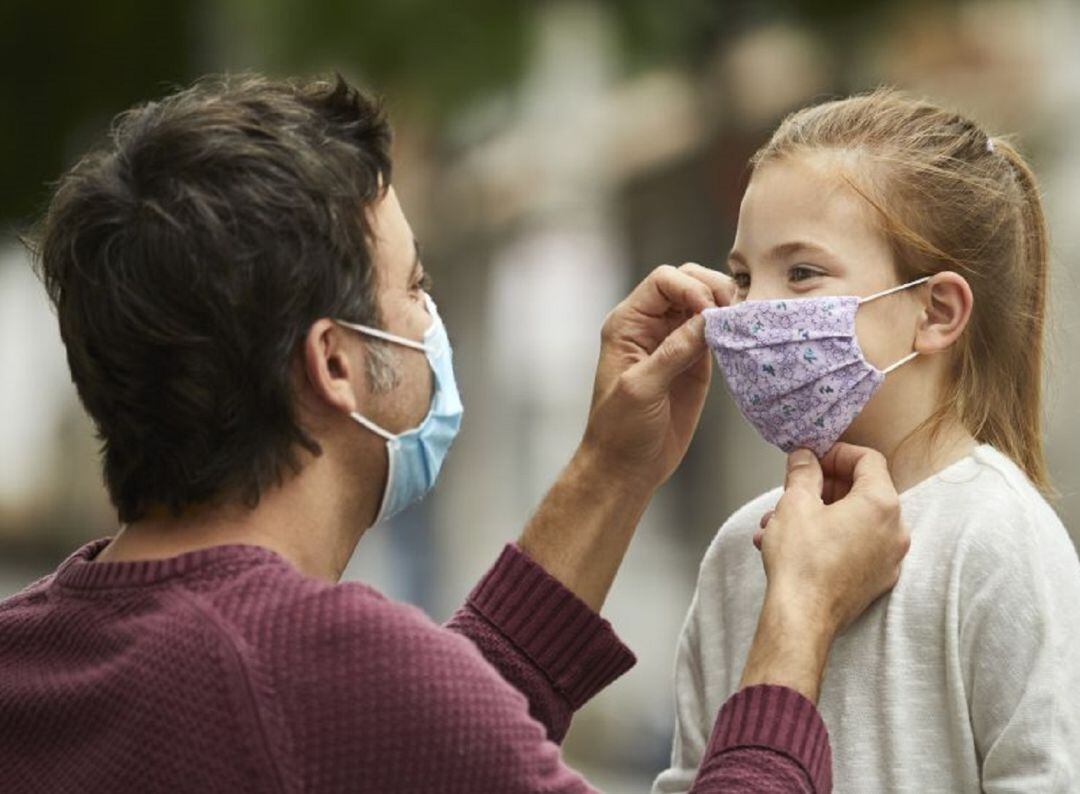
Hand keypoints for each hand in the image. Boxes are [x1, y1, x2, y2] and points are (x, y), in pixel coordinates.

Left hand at [580, 263, 733, 491]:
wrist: (627, 466)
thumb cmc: (620, 430)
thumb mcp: (642, 388)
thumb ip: (673, 352)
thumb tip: (707, 319)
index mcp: (628, 324)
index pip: (662, 281)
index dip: (689, 286)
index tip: (707, 310)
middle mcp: (650, 326)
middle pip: (686, 283)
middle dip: (711, 289)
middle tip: (729, 312)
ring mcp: (674, 342)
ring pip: (704, 303)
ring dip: (724, 306)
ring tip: (739, 323)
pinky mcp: (695, 362)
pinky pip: (715, 332)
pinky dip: (730, 330)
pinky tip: (740, 338)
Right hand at [738, 443, 908, 702]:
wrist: (802, 618)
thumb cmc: (801, 563)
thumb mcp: (794, 504)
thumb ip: (803, 472)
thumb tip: (805, 458)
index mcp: (881, 504)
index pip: (868, 460)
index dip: (837, 454)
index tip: (813, 460)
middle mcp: (894, 530)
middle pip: (863, 490)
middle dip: (824, 487)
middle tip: (796, 490)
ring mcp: (889, 559)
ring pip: (855, 521)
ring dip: (820, 514)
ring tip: (781, 523)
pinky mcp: (877, 580)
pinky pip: (856, 547)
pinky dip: (831, 538)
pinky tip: (795, 545)